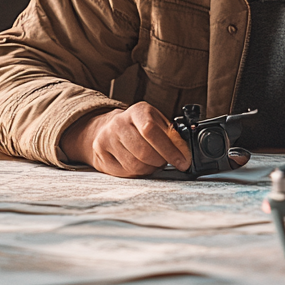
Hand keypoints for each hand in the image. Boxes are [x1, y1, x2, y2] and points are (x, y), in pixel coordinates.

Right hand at [60, 102, 190, 176]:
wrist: (107, 128)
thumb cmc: (138, 127)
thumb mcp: (156, 122)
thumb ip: (170, 134)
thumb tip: (184, 151)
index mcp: (137, 111)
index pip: (151, 130)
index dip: (170, 149)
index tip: (182, 161)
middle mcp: (119, 123)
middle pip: (144, 152)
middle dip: (160, 161)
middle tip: (165, 162)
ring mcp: (106, 139)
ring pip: (135, 165)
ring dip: (150, 169)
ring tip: (153, 163)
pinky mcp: (100, 155)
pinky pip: (125, 173)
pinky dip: (137, 173)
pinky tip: (140, 165)